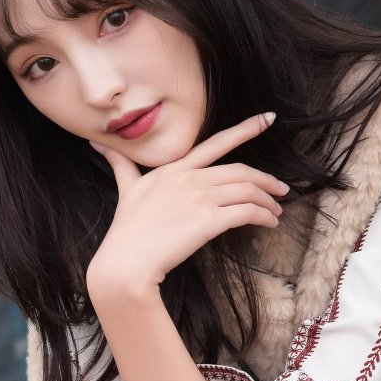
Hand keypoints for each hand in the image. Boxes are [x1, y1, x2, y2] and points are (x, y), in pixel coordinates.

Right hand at [84, 112, 287, 295]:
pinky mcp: (208, 221)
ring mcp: (199, 198)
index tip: (268, 119)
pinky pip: (247, 212)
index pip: (216, 143)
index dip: (246, 129)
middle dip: (267, 179)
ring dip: (268, 200)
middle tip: (282, 189)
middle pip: (241, 171)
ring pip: (248, 190)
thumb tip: (98, 145)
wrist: (126, 262)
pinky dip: (263, 215)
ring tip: (276, 211)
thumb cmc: (126, 230)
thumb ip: (120, 165)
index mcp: (174, 168)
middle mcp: (189, 177)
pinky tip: (269, 222)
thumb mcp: (125, 190)